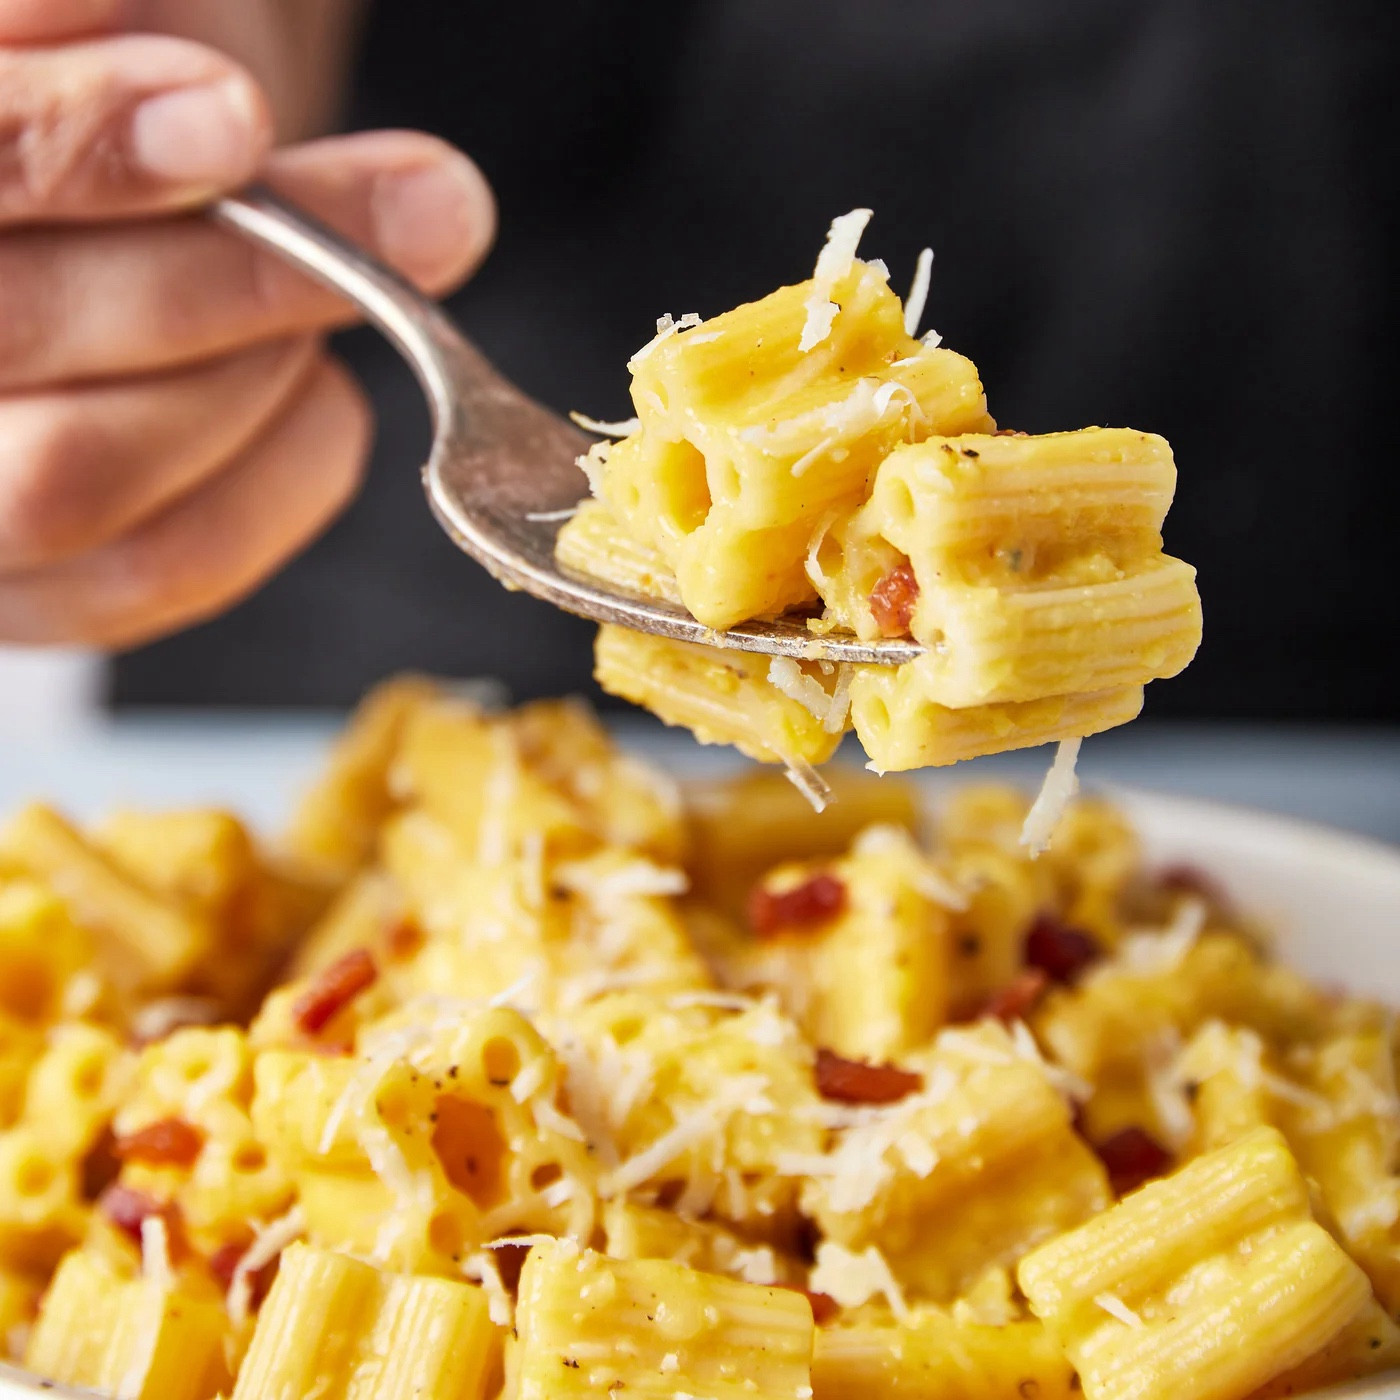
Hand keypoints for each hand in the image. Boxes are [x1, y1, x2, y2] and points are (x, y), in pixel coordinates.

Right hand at [0, 0, 494, 646]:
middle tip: (424, 208)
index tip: (237, 117)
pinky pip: (167, 566)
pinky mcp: (39, 596)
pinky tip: (328, 394)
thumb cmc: (110, 117)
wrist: (117, 224)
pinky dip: (288, 473)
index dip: (77, 144)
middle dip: (234, 276)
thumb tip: (130, 40)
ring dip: (258, 374)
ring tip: (339, 294)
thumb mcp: (106, 32)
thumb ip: (89, 24)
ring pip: (78, 476)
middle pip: (12, 332)